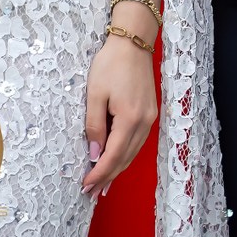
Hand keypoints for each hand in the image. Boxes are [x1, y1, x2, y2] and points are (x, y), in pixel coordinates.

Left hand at [81, 32, 158, 196]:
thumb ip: (94, 126)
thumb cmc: (110, 64)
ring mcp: (150, 119)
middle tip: (92, 193)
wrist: (133, 43)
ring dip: (117, 170)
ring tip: (102, 185)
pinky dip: (125, 156)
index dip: (99, 174)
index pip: (113, 156)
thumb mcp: (95, 94)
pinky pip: (137, 142)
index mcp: (129, 119)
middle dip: (108, 178)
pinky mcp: (150, 113)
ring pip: (132, 153)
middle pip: (124, 159)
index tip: (86, 186)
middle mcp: (144, 123)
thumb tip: (95, 154)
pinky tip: (117, 161)